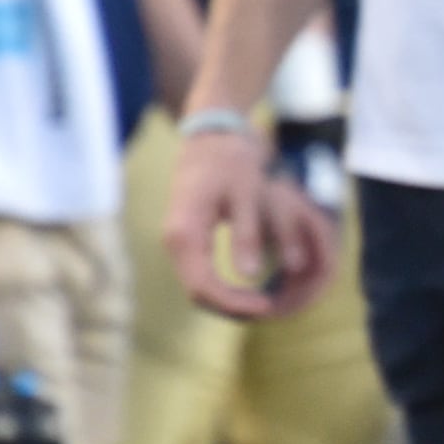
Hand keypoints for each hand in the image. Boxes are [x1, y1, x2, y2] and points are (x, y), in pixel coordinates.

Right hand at [166, 123, 335, 320]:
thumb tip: (249, 275)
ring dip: (227, 300)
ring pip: (197, 285)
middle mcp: (174, 241)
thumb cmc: (231, 159)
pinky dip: (222, 286)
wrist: (212, 133)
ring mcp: (178, 240)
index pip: (202, 286)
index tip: (266, 306)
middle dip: (231, 307)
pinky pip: (200, 272)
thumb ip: (247, 232)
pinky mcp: (188, 237)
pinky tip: (249, 288)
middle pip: (197, 292)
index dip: (233, 303)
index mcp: (184, 232)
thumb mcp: (247, 193)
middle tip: (269, 309)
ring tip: (262, 303)